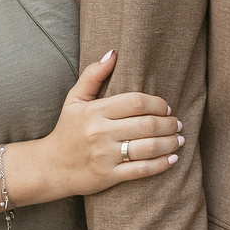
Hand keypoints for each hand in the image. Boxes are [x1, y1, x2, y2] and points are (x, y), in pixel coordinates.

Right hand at [39, 52, 180, 198]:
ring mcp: (105, 156)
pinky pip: (142, 170)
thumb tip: (113, 53)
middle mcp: (99, 133)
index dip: (157, 103)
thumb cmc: (67, 130)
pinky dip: (162, 164)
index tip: (166, 107)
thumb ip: (93, 75)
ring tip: (178, 139)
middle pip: (146, 125)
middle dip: (168, 124)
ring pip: (148, 147)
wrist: (50, 167)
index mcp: (94, 112)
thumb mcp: (74, 100)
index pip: (135, 102)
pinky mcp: (109, 176)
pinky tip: (173, 158)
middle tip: (177, 124)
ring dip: (170, 143)